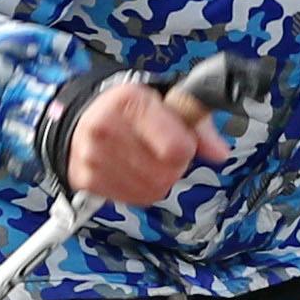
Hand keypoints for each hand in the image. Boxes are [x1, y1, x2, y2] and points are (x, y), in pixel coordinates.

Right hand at [64, 77, 231, 204]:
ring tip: (148, 160)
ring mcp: (93, 158)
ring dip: (158, 180)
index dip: (186, 147)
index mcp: (129, 102)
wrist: (79, 119)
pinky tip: (134, 171)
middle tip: (163, 151)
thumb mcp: (164, 101)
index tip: (180, 138)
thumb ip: (196, 122)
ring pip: (152, 190)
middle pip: (166, 174)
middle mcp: (106, 129)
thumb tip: (220, 152)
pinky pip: (134, 199)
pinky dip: (141, 189)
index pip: (176, 148)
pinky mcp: (87, 180)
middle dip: (174, 166)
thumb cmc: (127, 110)